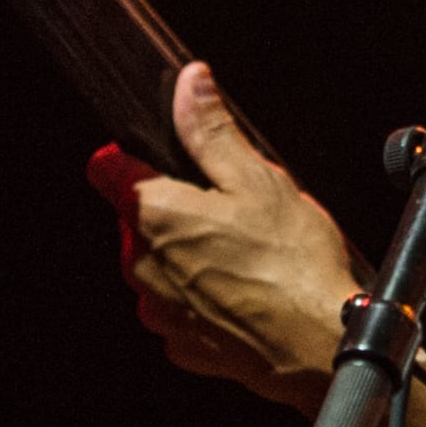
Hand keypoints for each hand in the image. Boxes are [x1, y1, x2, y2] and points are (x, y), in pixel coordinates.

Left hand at [84, 63, 356, 414]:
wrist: (318, 343)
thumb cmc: (292, 263)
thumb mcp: (259, 179)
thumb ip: (212, 131)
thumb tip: (190, 83)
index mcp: (152, 213)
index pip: (107, 167)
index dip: (136, 156)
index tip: (170, 160)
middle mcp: (140, 264)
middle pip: (141, 218)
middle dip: (178, 209)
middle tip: (235, 211)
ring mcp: (157, 308)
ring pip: (160, 262)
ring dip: (190, 254)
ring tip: (247, 256)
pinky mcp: (178, 341)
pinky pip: (181, 304)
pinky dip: (205, 295)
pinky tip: (247, 292)